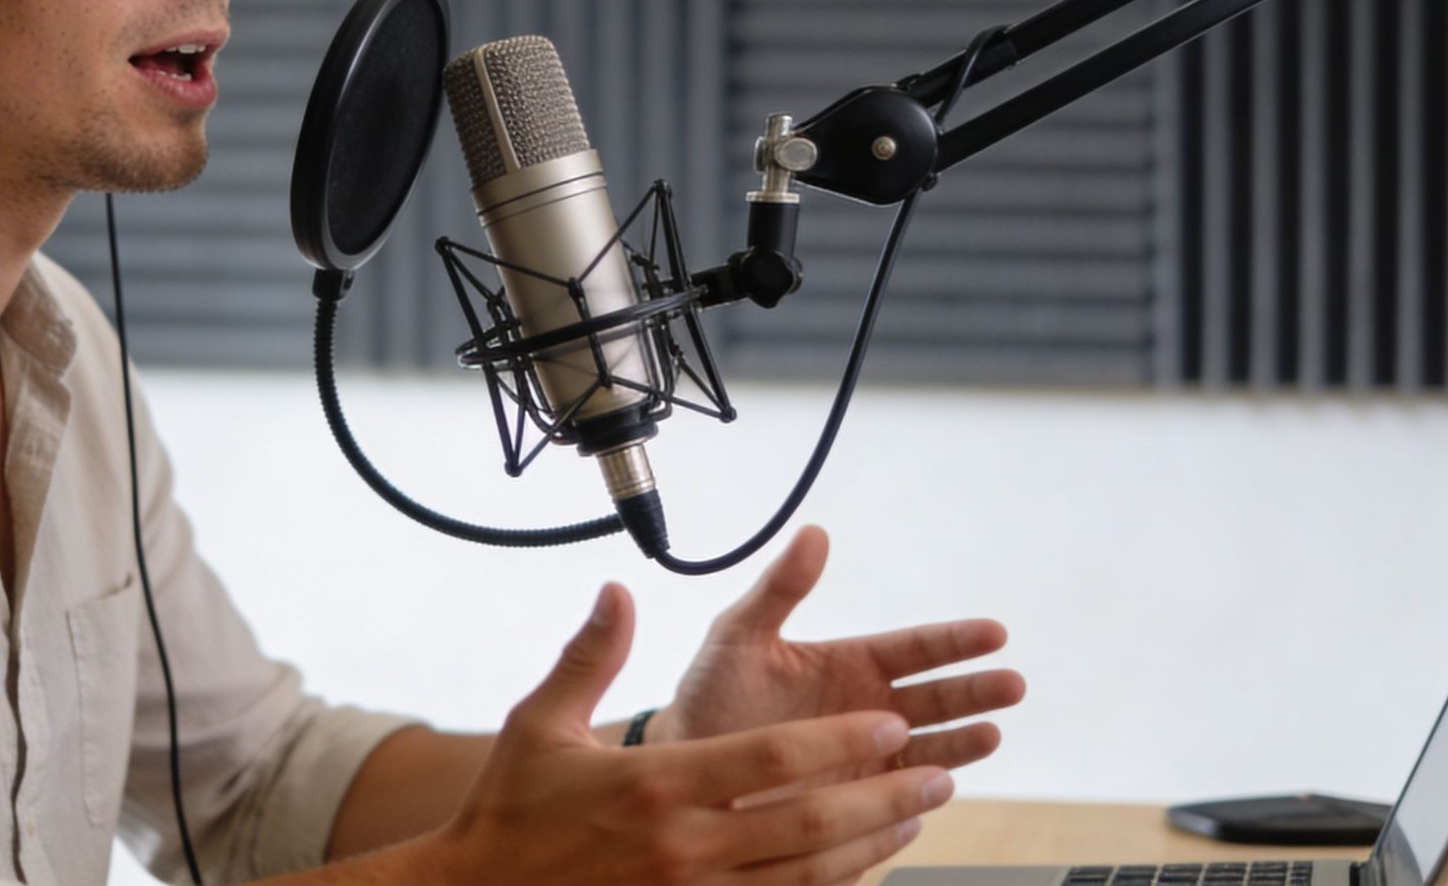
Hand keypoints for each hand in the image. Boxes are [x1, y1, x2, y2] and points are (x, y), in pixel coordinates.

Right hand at [423, 582, 949, 885]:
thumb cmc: (510, 810)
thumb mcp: (540, 722)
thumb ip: (590, 654)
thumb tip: (617, 590)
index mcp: (655, 787)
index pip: (771, 762)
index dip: (839, 744)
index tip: (890, 724)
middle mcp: (683, 846)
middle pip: (808, 824)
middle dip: (882, 797)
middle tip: (937, 773)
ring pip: (807, 874)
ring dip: (872, 845)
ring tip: (917, 816)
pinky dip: (832, 884)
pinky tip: (862, 864)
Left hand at [652, 525, 1023, 802]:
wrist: (688, 769)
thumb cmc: (710, 697)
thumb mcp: (740, 636)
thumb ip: (780, 588)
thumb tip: (813, 533)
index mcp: (850, 663)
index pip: (914, 649)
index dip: (954, 642)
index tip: (994, 633)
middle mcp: (869, 708)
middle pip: (937, 696)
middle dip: (975, 690)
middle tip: (1011, 684)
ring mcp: (869, 755)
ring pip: (932, 745)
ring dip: (964, 739)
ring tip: (991, 733)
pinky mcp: (860, 801)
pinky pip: (905, 795)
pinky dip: (928, 791)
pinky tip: (945, 785)